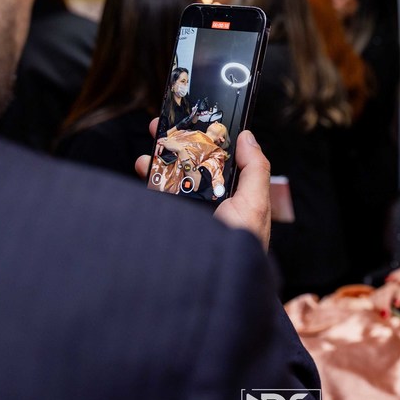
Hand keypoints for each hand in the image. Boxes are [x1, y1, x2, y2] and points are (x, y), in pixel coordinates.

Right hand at [136, 121, 272, 248]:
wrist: (210, 280)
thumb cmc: (240, 245)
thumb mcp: (255, 204)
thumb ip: (255, 169)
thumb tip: (248, 136)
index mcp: (233, 194)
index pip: (219, 159)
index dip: (207, 138)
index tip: (194, 119)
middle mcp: (209, 200)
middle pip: (191, 163)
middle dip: (176, 142)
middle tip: (161, 124)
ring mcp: (187, 211)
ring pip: (171, 176)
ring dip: (159, 157)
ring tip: (151, 146)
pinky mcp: (170, 219)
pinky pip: (157, 194)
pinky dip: (149, 177)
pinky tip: (144, 166)